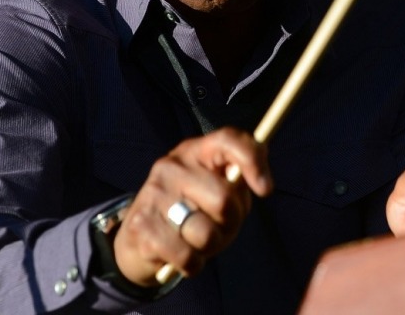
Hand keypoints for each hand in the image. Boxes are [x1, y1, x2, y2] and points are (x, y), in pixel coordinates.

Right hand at [112, 126, 272, 285]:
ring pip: (206, 233)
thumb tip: (262, 183)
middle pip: (223, 198)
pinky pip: (187, 257)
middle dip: (231, 222)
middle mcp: (172, 165)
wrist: (139, 237)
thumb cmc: (190, 211)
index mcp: (195, 151)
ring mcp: (154, 194)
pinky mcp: (142, 225)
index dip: (252, 160)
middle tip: (220, 226)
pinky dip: (193, 264)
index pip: (228, 140)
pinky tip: (183, 255)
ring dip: (211, 247)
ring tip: (198, 241)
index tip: (266, 189)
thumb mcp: (213, 190)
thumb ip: (236, 184)